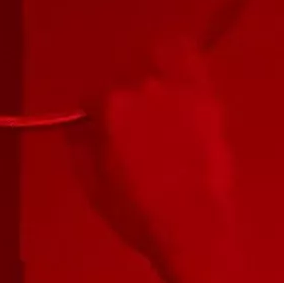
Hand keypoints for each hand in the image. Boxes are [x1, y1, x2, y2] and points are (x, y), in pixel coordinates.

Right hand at [72, 35, 239, 271]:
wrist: (193, 227)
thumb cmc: (138, 214)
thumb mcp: (94, 188)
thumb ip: (80, 150)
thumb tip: (76, 128)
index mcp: (110, 106)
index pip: (91, 96)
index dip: (92, 115)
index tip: (98, 133)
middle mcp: (142, 86)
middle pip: (125, 78)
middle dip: (123, 98)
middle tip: (132, 125)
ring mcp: (178, 87)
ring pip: (159, 55)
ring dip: (152, 67)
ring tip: (156, 93)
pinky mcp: (206, 96)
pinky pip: (192, 58)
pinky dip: (182, 58)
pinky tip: (179, 72)